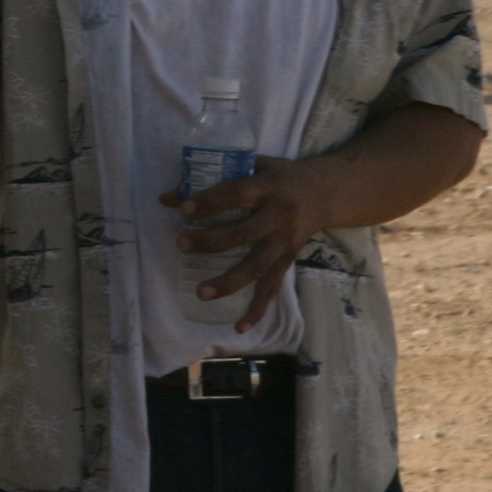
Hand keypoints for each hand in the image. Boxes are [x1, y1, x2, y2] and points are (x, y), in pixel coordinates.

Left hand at [158, 156, 334, 328]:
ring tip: (200, 293)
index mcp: (270, 187)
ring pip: (257, 267)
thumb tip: (168, 196)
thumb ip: (215, 175)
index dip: (212, 201)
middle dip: (212, 241)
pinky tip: (240, 326)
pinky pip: (272, 287)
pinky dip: (258, 309)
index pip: (238, 194)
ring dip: (228, 282)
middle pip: (245, 233)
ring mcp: (285, 243)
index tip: (184, 208)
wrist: (324, 193)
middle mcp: (280, 216)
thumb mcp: (254, 164)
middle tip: (181, 244)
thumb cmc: (278, 176)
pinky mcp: (288, 261)